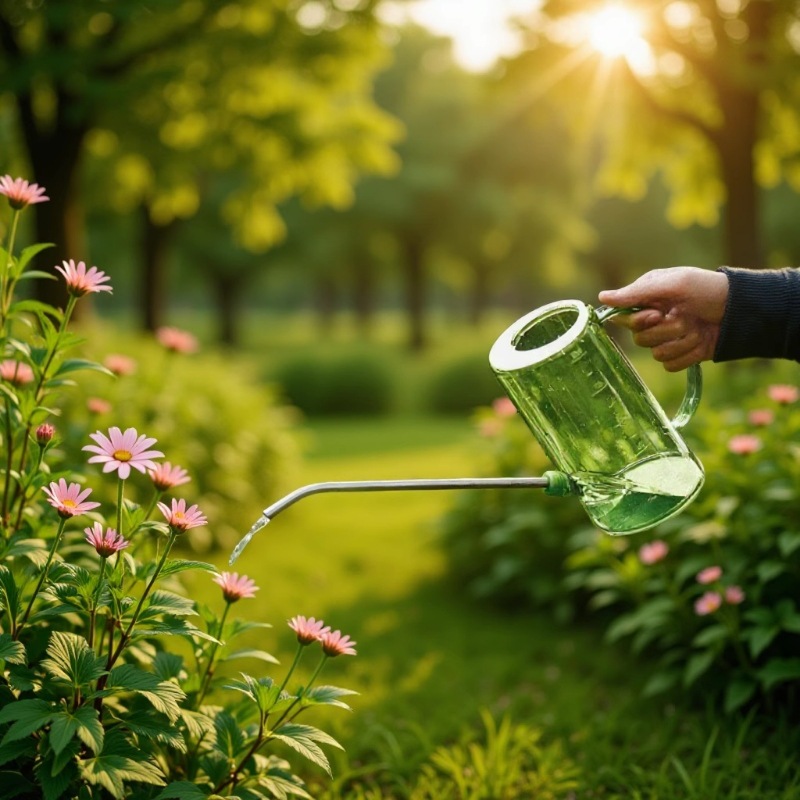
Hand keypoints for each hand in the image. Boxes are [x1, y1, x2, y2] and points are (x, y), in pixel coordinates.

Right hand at [598, 267, 728, 371]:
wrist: (740, 310)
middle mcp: (654, 322)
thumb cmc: (706, 288)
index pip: (625, 320)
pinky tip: (701, 341)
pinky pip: (672, 365)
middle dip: (666, 330)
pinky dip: (689, 354)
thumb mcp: (672, 283)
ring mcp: (668, 340)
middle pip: (640, 340)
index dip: (639, 321)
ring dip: (681, 341)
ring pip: (657, 355)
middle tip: (684, 317)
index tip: (656, 313)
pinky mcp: (681, 355)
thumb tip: (601, 298)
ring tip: (697, 327)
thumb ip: (636, 292)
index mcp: (648, 302)